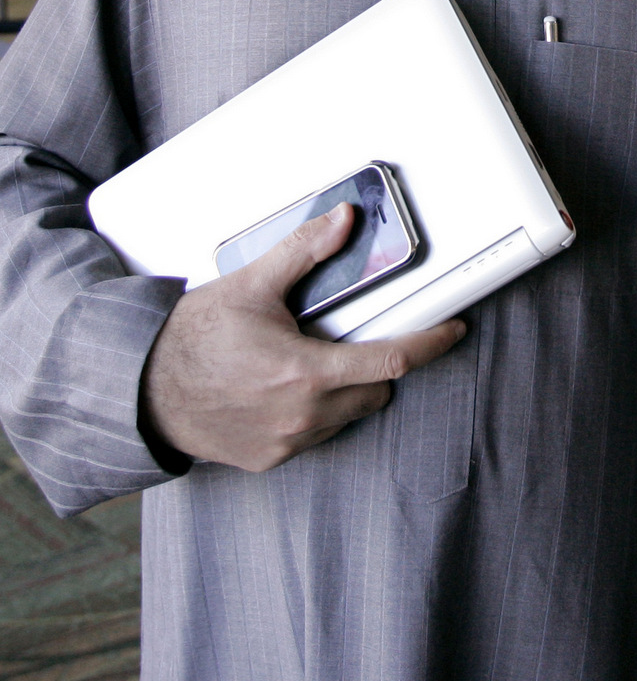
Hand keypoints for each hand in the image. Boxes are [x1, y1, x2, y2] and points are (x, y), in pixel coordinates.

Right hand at [139, 203, 464, 471]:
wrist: (140, 390)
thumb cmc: (190, 341)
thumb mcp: (251, 286)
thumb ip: (304, 252)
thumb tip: (342, 221)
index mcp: (307, 371)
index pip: (394, 361)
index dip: (432, 344)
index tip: (453, 332)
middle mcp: (304, 414)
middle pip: (377, 391)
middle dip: (376, 367)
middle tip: (346, 343)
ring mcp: (289, 441)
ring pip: (349, 416)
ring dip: (345, 393)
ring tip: (307, 367)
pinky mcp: (272, 459)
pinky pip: (315, 436)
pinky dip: (314, 415)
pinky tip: (285, 393)